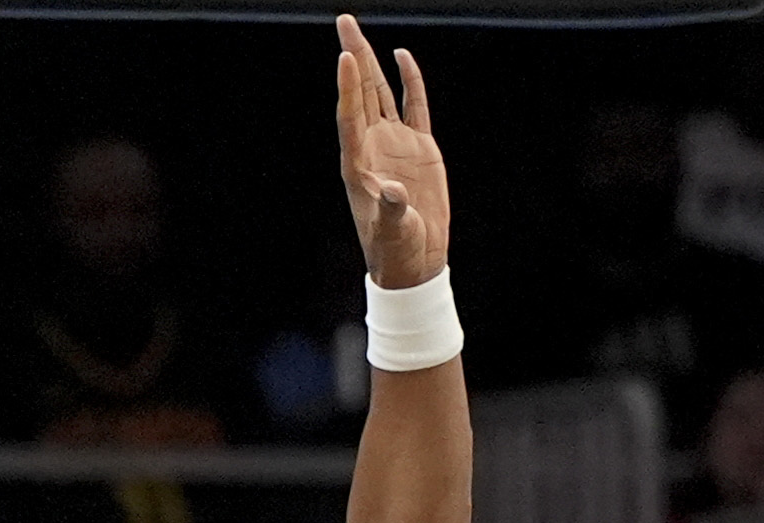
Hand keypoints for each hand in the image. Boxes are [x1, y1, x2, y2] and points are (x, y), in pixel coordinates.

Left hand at [335, 15, 449, 289]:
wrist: (415, 258)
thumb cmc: (396, 249)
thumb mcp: (393, 232)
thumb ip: (393, 210)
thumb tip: (395, 192)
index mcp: (358, 164)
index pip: (350, 116)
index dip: (347, 87)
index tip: (345, 56)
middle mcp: (372, 146)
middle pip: (361, 93)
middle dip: (354, 56)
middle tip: (345, 22)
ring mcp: (395, 143)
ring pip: (382, 93)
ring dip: (372, 62)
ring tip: (358, 32)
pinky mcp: (418, 147)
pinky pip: (414, 105)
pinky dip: (409, 81)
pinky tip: (401, 57)